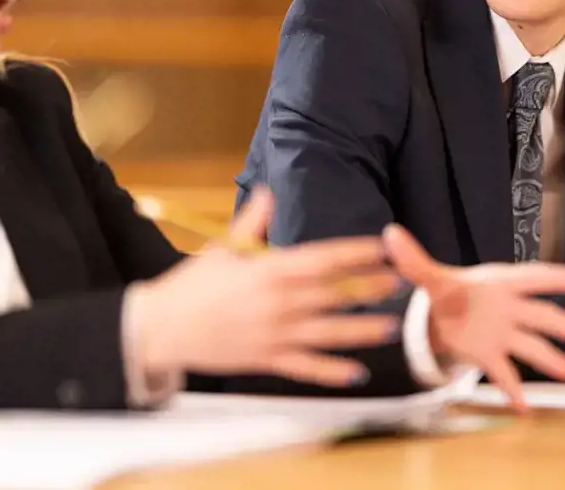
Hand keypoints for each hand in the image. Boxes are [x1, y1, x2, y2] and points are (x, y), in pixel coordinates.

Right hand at [134, 188, 401, 385]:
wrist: (163, 328)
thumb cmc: (192, 285)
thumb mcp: (222, 248)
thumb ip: (251, 222)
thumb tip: (269, 193)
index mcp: (268, 270)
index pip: (322, 258)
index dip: (354, 253)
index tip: (381, 247)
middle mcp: (277, 302)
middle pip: (333, 293)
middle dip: (368, 288)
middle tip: (400, 283)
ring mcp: (274, 334)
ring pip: (327, 332)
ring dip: (361, 330)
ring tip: (391, 326)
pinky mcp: (266, 360)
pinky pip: (305, 368)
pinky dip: (331, 371)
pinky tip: (357, 372)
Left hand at [382, 224, 564, 412]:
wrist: (440, 316)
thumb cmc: (449, 290)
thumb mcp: (429, 276)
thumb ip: (413, 260)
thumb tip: (390, 234)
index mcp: (498, 283)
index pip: (529, 277)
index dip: (554, 278)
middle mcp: (508, 309)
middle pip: (535, 314)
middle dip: (554, 322)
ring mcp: (503, 334)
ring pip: (529, 346)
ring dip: (549, 359)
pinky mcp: (490, 356)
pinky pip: (505, 375)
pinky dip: (514, 393)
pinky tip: (526, 411)